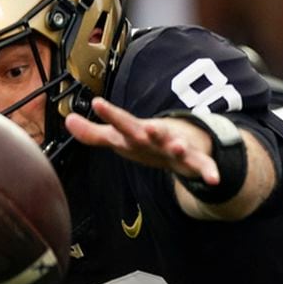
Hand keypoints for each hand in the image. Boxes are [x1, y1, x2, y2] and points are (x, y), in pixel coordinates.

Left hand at [66, 97, 219, 184]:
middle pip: (152, 132)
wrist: (185, 141)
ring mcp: (177, 147)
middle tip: (147, 126)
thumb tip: (67, 120)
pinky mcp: (193, 160)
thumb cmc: (146, 142)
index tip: (97, 103)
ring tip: (177, 145)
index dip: (110, 114)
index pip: (122, 123)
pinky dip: (209, 172)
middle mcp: (158, 137)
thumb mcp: (119, 138)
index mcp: (137, 133)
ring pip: (178, 146)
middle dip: (150, 129)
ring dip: (178, 146)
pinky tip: (215, 180)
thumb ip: (93, 133)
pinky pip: (202, 167)